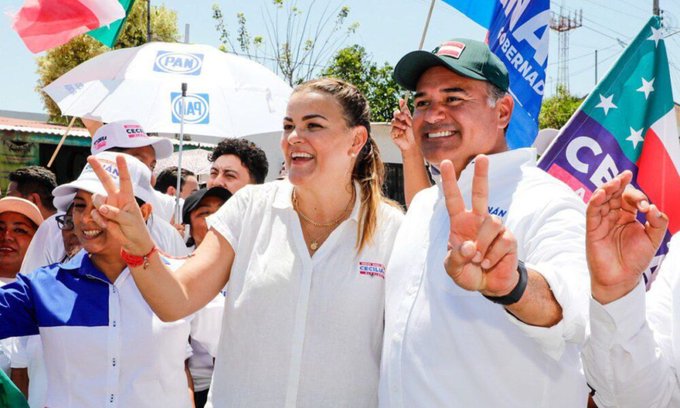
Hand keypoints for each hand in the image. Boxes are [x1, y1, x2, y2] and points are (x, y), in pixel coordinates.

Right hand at [87, 155, 155, 255]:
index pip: (125, 180)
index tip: (120, 156)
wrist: (132, 242)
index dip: (122, 168)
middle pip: (106, 181)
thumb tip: (101, 208)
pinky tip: (109, 226)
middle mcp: (116, 198)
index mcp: (127, 197)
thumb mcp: (129, 220)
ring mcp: (107, 206)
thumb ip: (115, 213)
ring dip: (102, 210)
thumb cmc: (136, 229)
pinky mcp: (100, 215)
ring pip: (97, 200)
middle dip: (98, 169)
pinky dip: (100, 221)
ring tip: (112, 220)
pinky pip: (95, 214)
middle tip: (90, 157)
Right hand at [390, 98, 416, 152]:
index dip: (401, 104)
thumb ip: (406, 113)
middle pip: (396, 113)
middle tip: (404, 118)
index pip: (402, 109)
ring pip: (394, 121)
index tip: (401, 100)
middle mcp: (399, 121)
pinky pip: (393, 129)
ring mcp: (395, 127)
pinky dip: (398, 130)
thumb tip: (403, 103)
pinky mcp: (393, 133)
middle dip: (400, 115)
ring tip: (404, 128)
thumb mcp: (411, 122)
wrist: (412, 144)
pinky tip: (401, 133)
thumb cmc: (413, 134)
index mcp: (405, 118)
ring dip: (399, 124)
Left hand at [441, 155, 518, 296]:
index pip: (453, 200)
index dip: (450, 182)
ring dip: (483, 245)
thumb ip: (456, 258)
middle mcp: (478, 221)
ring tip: (480, 260)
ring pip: (492, 222)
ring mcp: (495, 228)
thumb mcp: (453, 269)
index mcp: (460, 223)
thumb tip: (470, 246)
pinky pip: (502, 241)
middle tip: (482, 157)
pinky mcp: (509, 238)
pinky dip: (493, 256)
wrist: (489, 286)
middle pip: (481, 194)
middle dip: (481, 175)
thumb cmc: (468, 272)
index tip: (446, 164)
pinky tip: (489, 262)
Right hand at [586, 171, 667, 303]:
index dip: (637, 197)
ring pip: (601, 199)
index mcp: (628, 217)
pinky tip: (601, 193)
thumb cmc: (635, 260)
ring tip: (615, 182)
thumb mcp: (653, 239)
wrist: (621, 278)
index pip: (630, 199)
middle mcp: (614, 216)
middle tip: (626, 177)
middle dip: (620, 184)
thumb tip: (652, 207)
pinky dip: (595, 201)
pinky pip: (592, 211)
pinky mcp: (592, 228)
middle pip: (614, 194)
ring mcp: (602, 221)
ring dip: (607, 188)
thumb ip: (658, 222)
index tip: (645, 207)